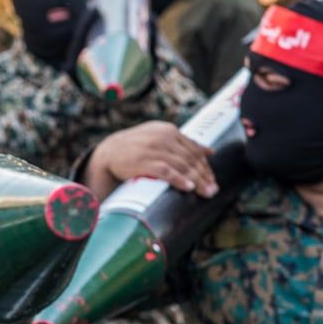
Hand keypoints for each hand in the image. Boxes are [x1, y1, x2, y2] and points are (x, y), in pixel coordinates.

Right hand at [82, 121, 217, 199]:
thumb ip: (183, 144)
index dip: (206, 166)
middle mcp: (163, 137)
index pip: (194, 149)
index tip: (212, 180)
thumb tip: (210, 151)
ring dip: (196, 180)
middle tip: (213, 190)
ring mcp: (153, 148)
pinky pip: (166, 171)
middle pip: (190, 158)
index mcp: (169, 131)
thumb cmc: (137, 148)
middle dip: (204, 176)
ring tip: (205, 192)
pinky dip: (179, 179)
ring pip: (181, 165)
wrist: (109, 152)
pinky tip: (188, 187)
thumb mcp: (160, 139)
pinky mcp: (143, 161)